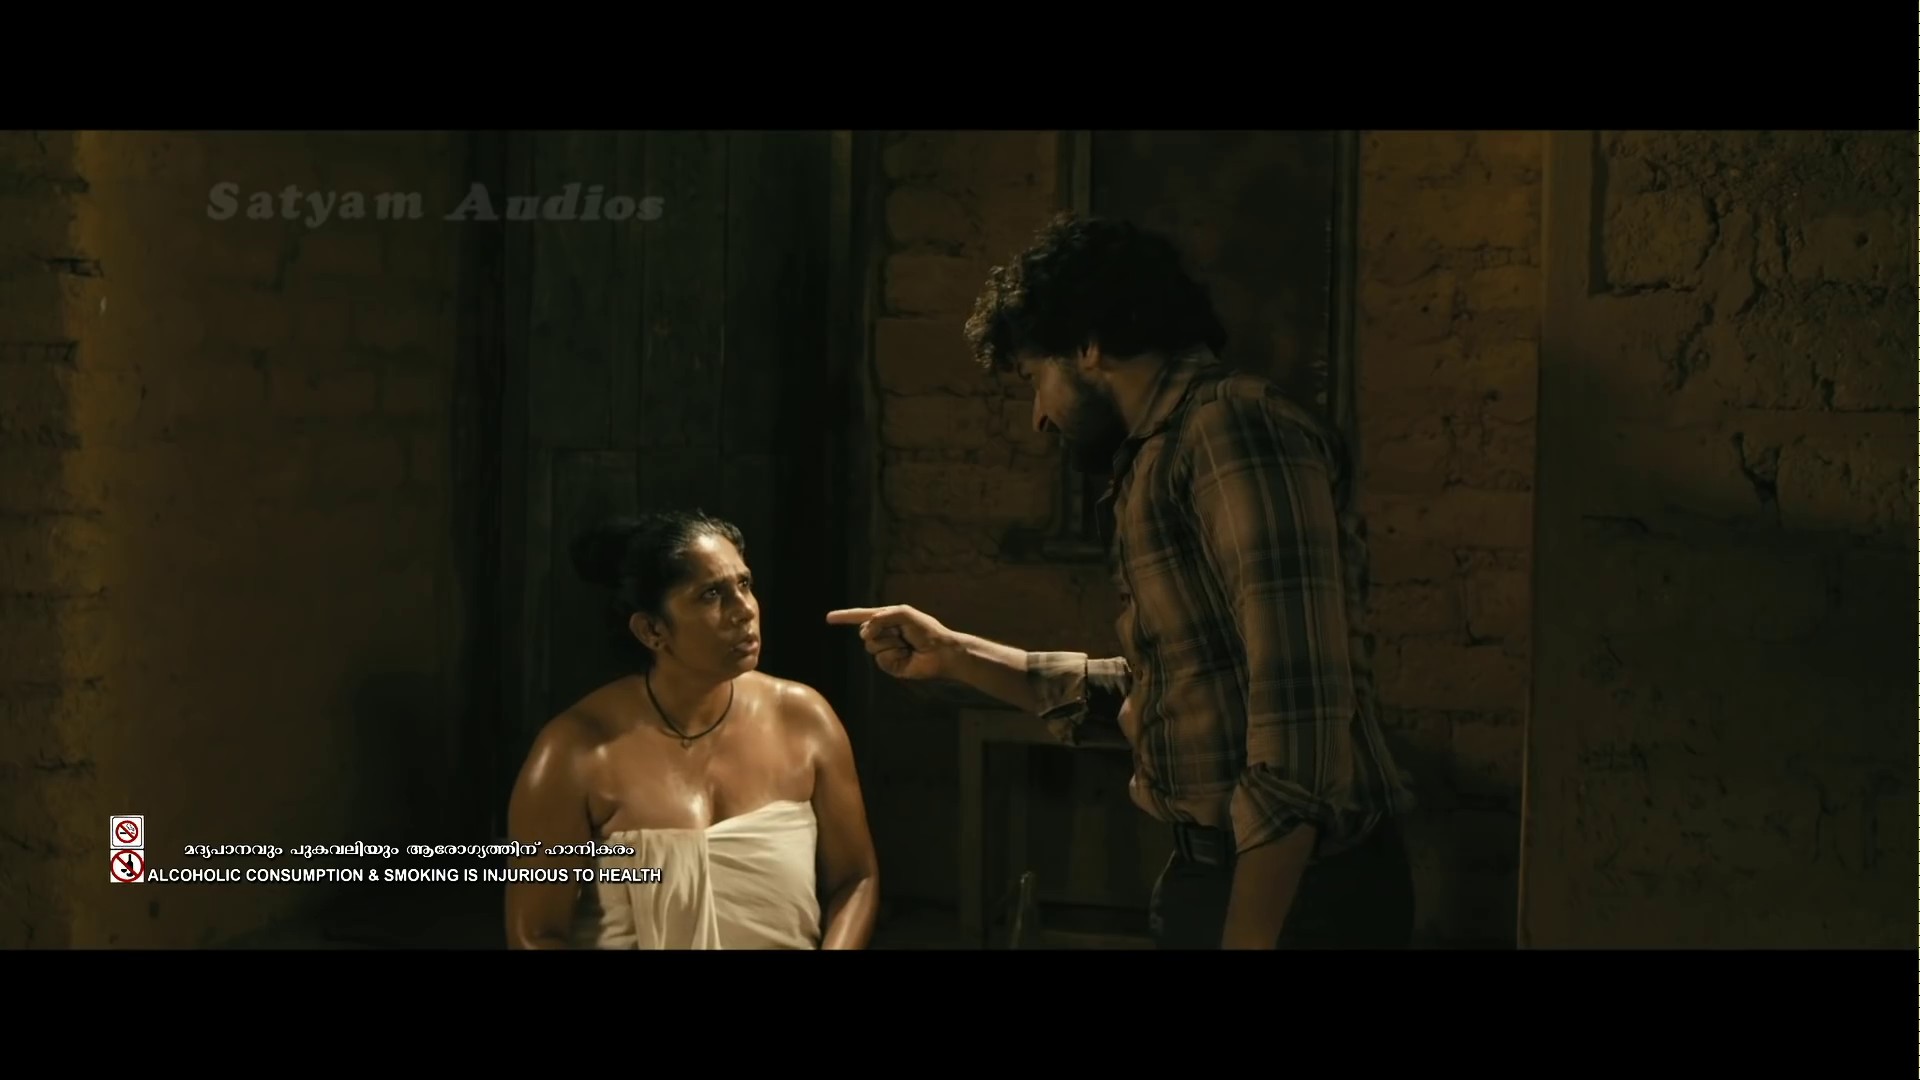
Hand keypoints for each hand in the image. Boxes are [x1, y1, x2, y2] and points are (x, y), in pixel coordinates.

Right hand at [825, 604, 956, 680]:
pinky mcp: (890, 665)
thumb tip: (865, 631)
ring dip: (889, 643)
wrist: (941, 651)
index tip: (829, 618)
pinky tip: (906, 656)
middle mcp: (884, 634)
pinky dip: (893, 655)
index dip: (845, 617)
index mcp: (887, 619)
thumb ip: (882, 617)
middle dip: (880, 630)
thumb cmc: (926, 630)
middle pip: (864, 632)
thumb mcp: (903, 613)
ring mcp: (886, 650)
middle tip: (900, 633)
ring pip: (871, 646)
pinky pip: (880, 659)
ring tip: (906, 645)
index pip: (861, 617)